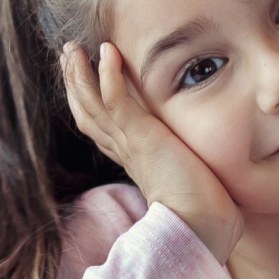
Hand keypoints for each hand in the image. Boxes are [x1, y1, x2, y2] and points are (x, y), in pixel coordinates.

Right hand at [61, 40, 243, 263]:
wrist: (201, 229)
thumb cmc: (206, 211)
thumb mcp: (193, 176)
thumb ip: (192, 162)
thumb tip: (210, 158)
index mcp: (134, 158)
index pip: (102, 124)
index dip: (89, 100)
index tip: (84, 76)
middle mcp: (124, 150)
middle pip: (87, 112)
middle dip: (75, 83)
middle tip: (68, 54)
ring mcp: (130, 143)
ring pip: (92, 104)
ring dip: (80, 75)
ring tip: (73, 49)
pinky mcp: (141, 138)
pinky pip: (116, 102)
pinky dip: (107, 76)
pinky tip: (105, 52)